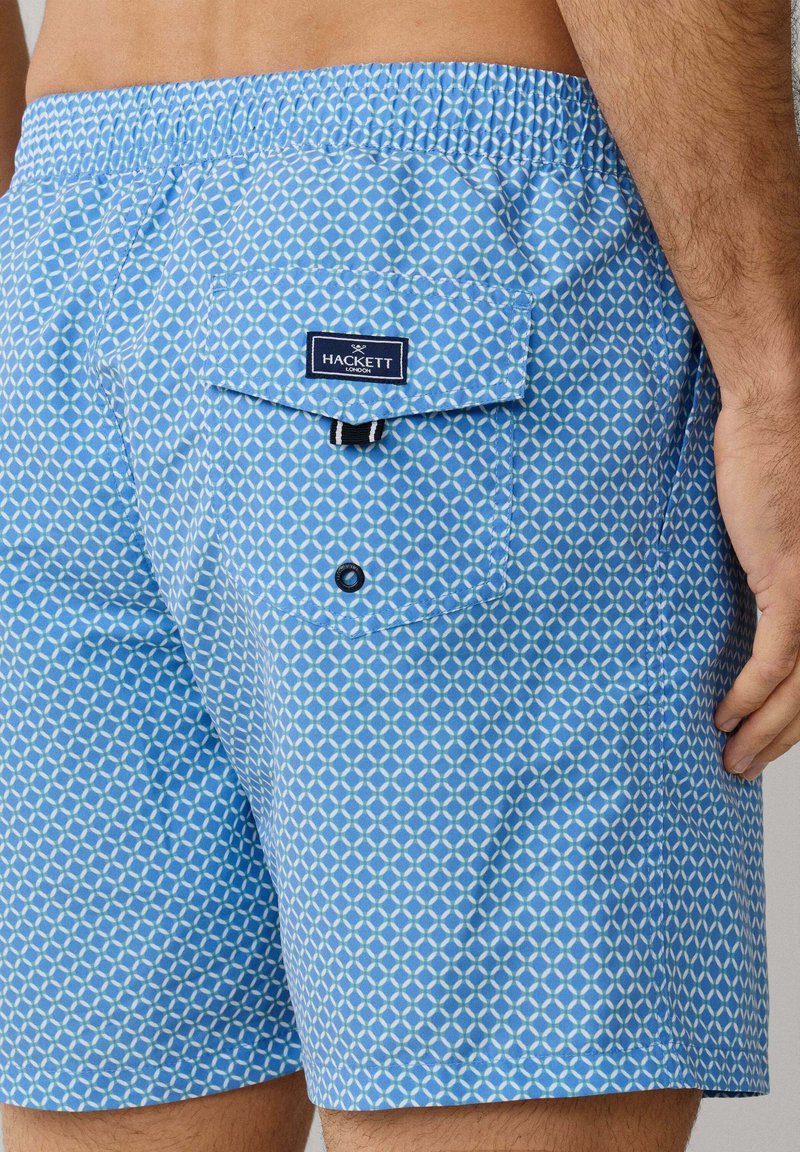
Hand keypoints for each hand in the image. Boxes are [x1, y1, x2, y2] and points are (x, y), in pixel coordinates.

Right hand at [713, 371, 799, 779]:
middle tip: (747, 767)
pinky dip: (750, 695)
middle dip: (782, 739)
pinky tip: (726, 716)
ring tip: (734, 760)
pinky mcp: (792, 582)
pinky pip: (774, 659)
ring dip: (764, 732)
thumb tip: (757, 609)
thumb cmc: (780, 461)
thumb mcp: (784, 533)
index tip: (771, 740)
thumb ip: (781, 576)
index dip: (797, 717)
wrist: (779, 415)